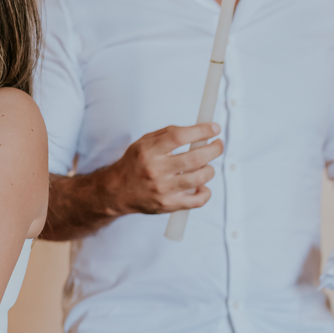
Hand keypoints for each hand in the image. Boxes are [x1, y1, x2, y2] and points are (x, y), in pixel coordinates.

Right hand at [104, 123, 222, 214]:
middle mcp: (155, 170)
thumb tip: (198, 130)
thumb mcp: (143, 143)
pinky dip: (206, 192)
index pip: (179, 136)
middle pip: (195, 158)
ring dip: (210, 169)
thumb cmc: (134, 164)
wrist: (115, 191)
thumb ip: (168, 134)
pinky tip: (201, 186)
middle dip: (214, 149)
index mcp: (148, 151)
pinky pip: (198, 200)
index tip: (214, 128)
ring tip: (207, 166)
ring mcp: (163, 189)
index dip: (201, 131)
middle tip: (218, 145)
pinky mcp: (168, 205)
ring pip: (200, 178)